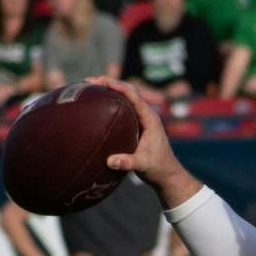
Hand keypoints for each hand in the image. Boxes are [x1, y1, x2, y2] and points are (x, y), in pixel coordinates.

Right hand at [91, 76, 195, 203]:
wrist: (167, 175)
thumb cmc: (158, 169)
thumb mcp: (143, 165)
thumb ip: (128, 163)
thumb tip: (109, 161)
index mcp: (150, 118)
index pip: (133, 96)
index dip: (116, 86)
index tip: (99, 81)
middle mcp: (146, 115)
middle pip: (127, 91)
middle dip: (108, 83)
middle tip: (88, 81)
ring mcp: (141, 119)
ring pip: (124, 98)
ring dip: (108, 90)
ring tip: (89, 87)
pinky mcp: (136, 125)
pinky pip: (122, 108)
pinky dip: (110, 102)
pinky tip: (96, 104)